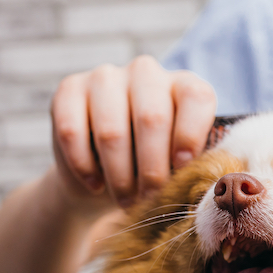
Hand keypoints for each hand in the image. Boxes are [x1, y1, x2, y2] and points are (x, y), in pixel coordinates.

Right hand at [49, 55, 216, 212]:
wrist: (101, 175)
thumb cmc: (151, 168)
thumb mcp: (178, 166)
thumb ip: (193, 165)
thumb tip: (203, 180)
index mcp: (183, 85)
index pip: (196, 98)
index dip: (190, 135)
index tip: (182, 169)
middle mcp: (146, 72)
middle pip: (152, 119)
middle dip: (152, 169)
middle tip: (150, 198)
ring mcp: (105, 77)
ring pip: (112, 130)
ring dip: (119, 176)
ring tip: (126, 199)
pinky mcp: (69, 89)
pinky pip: (73, 132)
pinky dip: (85, 167)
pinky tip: (96, 184)